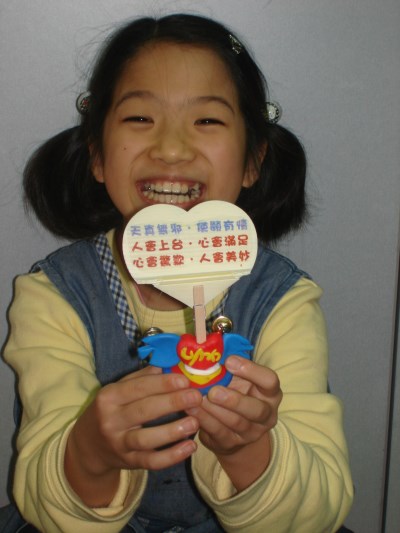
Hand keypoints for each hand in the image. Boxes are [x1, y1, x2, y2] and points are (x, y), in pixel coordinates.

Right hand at [65, 366, 201, 505]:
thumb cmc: (111, 409)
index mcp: (109, 396)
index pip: (138, 387)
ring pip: (146, 439)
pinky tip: (190, 447)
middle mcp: (111, 420)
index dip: (162, 384)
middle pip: (144, 410)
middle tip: (196, 397)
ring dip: (172, 431)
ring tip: (194, 422)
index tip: (184, 380)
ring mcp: (119, 444)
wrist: (88, 445)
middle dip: (172, 403)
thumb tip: (169, 364)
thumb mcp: (118, 390)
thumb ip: (142, 378)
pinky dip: (171, 456)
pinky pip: (151, 462)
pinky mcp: (128, 462)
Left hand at [187, 356, 281, 489]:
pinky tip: (191, 409)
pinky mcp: (232, 444)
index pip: (270, 381)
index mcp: (270, 393)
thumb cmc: (234, 392)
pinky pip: (219, 432)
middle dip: (234, 400)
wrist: (233, 429)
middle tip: (213, 391)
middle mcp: (266, 414)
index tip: (230, 361)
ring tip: (197, 399)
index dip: (252, 371)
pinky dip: (204, 420)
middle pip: (257, 409)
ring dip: (215, 411)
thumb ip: (229, 365)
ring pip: (236, 423)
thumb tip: (208, 346)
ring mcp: (251, 432)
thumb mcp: (237, 379)